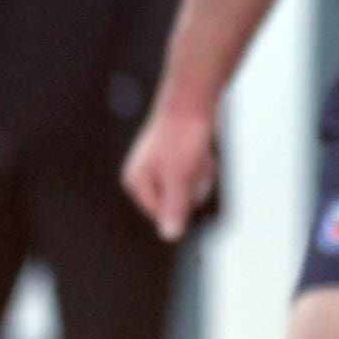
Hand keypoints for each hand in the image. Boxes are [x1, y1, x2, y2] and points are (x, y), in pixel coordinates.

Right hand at [122, 96, 218, 241]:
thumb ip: (174, 209)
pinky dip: (202, 165)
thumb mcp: (179, 178)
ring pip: (188, 187)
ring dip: (200, 175)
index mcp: (136, 182)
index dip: (182, 203)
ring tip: (198, 155)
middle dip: (192, 188)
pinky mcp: (173, 156)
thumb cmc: (181, 138)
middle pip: (176, 202)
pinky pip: (193, 173)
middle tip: (193, 165)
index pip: (162, 215)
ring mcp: (158, 165)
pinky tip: (201, 150)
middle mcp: (143, 175)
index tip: (187, 181)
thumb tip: (170, 236)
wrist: (192, 101)